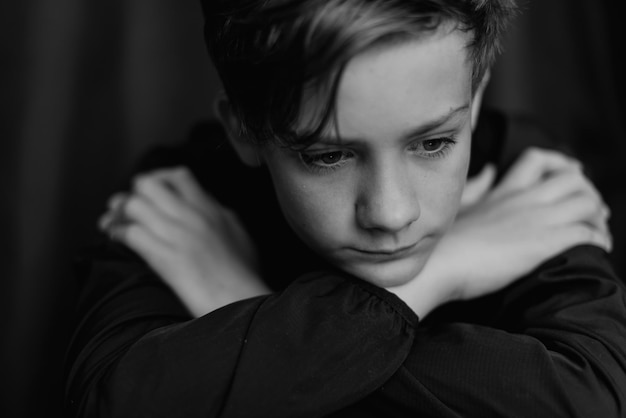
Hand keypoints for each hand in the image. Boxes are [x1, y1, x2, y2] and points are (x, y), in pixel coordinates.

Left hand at [100, 166, 269, 316]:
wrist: (240, 302)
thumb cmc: (244, 276)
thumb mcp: (240, 235)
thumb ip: (221, 215)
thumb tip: (208, 204)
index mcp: (210, 209)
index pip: (178, 176)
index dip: (157, 180)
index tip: (150, 194)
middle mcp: (192, 215)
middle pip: (148, 184)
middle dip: (132, 193)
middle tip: (125, 207)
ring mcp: (177, 235)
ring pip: (133, 205)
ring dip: (118, 213)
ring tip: (112, 223)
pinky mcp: (164, 257)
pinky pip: (130, 233)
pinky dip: (118, 233)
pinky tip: (116, 239)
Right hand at [392, 148, 611, 317]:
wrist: (439, 264)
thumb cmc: (442, 242)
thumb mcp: (457, 208)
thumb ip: (476, 188)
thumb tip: (488, 172)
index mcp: (503, 191)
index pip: (537, 160)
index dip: (560, 165)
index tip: (569, 176)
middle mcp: (524, 199)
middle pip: (574, 178)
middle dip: (589, 193)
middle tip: (590, 213)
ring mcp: (535, 219)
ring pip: (588, 202)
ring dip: (598, 217)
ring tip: (597, 233)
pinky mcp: (543, 243)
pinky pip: (587, 233)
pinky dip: (598, 239)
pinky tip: (596, 250)